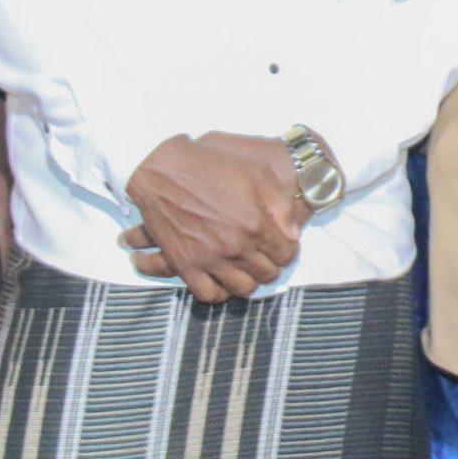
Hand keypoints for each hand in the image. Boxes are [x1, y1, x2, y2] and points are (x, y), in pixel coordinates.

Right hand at [121, 131, 305, 302]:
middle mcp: (235, 246)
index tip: (281, 244)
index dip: (287, 250)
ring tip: (246, 269)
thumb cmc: (211, 165)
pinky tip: (221, 280)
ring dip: (249, 281)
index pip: (286, 254)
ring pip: (242, 288)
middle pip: (266, 274)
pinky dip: (219, 292)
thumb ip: (279, 204)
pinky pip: (208, 293)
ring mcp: (210, 258)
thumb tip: (293, 232)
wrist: (164, 170)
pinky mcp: (185, 264)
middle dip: (270, 265)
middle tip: (264, 256)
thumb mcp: (256, 172)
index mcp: (255, 224)